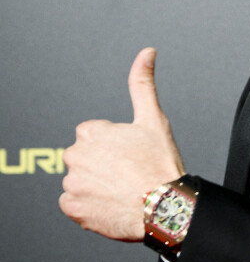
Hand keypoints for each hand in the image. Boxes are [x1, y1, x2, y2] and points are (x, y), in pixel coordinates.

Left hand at [59, 48, 184, 240]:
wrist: (165, 208)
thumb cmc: (160, 165)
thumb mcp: (154, 119)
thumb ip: (142, 83)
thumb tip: (146, 53)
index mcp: (90, 132)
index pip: (93, 136)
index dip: (114, 145)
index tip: (130, 155)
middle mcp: (76, 156)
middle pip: (84, 158)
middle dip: (102, 164)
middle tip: (128, 173)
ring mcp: (73, 184)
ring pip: (80, 180)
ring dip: (95, 185)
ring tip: (122, 190)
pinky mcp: (73, 208)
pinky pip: (74, 204)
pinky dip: (89, 205)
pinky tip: (110, 203)